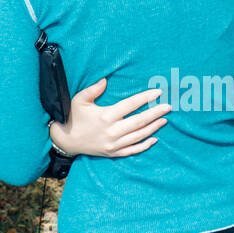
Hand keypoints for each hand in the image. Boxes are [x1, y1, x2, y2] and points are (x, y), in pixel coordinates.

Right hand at [49, 78, 170, 157]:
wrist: (65, 140)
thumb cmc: (73, 117)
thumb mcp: (80, 100)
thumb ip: (93, 89)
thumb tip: (106, 79)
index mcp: (106, 116)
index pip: (131, 105)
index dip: (146, 98)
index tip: (158, 92)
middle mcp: (112, 131)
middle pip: (139, 121)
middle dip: (155, 113)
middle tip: (168, 106)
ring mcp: (113, 144)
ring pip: (139, 136)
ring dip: (153, 127)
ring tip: (164, 120)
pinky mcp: (113, 153)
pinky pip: (132, 150)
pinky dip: (144, 145)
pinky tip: (154, 139)